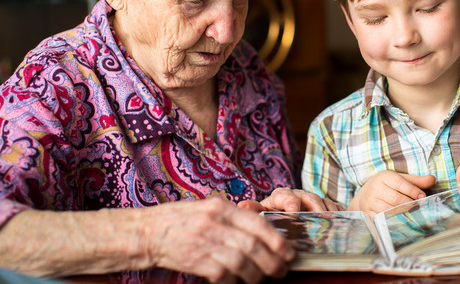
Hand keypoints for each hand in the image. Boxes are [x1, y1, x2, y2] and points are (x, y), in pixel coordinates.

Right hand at [142, 197, 293, 282]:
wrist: (146, 232)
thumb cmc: (180, 220)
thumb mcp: (208, 209)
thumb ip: (233, 217)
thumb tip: (264, 232)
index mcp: (220, 207)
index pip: (257, 223)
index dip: (277, 239)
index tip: (288, 251)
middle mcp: (214, 223)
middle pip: (252, 246)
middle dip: (272, 261)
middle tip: (281, 270)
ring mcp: (203, 242)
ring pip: (241, 263)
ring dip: (256, 274)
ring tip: (262, 279)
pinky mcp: (194, 261)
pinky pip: (223, 275)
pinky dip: (234, 281)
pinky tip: (238, 283)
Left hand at [238, 188, 342, 212]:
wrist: (288, 211)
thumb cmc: (274, 213)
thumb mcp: (263, 211)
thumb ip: (254, 209)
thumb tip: (241, 206)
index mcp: (281, 196)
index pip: (285, 195)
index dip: (290, 202)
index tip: (294, 211)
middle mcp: (299, 195)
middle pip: (308, 197)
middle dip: (313, 206)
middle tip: (318, 216)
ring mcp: (314, 200)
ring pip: (322, 202)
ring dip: (326, 211)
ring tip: (329, 221)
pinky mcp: (327, 205)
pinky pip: (335, 207)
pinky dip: (337, 213)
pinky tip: (339, 221)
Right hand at [349, 171, 435, 214]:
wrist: (363, 197)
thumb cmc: (386, 187)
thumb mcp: (399, 180)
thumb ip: (416, 181)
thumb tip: (433, 179)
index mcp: (383, 176)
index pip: (400, 183)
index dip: (413, 190)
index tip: (422, 197)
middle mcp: (374, 188)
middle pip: (396, 199)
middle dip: (409, 204)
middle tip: (417, 206)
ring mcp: (370, 202)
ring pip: (390, 210)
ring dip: (402, 213)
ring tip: (409, 212)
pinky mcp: (367, 214)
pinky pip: (382, 219)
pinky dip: (392, 220)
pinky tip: (399, 220)